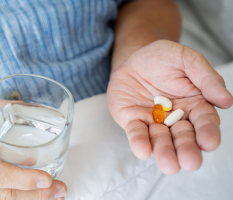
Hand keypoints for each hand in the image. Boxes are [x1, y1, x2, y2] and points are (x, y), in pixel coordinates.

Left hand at [107, 40, 232, 173]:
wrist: (133, 59)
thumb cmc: (162, 59)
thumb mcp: (186, 59)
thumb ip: (205, 77)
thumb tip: (226, 100)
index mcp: (194, 104)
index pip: (204, 121)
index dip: (208, 132)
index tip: (209, 143)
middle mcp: (175, 118)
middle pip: (183, 136)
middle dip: (187, 149)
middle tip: (190, 162)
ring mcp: (153, 121)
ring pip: (160, 139)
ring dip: (164, 152)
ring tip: (169, 165)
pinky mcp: (133, 121)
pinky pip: (136, 133)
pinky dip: (139, 142)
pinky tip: (143, 151)